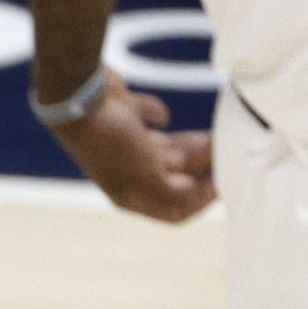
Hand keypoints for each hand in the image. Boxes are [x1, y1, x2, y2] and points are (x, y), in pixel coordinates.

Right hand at [49, 72, 214, 222]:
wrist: (77, 97)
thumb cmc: (109, 141)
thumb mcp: (148, 176)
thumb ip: (178, 191)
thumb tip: (203, 194)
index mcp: (131, 194)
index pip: (174, 211)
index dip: (201, 202)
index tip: (223, 182)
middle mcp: (128, 173)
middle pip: (177, 178)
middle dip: (204, 168)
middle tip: (230, 152)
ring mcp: (126, 144)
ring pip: (170, 150)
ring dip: (194, 144)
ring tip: (219, 133)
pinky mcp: (124, 116)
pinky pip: (149, 118)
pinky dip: (160, 116)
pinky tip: (165, 115)